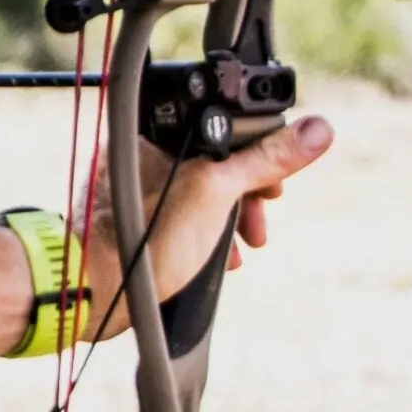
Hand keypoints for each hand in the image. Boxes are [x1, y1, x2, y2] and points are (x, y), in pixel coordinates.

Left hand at [82, 115, 333, 340]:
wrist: (95, 289)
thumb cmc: (143, 236)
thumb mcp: (216, 191)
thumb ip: (265, 159)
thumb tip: (316, 130)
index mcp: (154, 129)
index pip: (222, 122)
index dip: (259, 149)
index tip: (276, 181)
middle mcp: (142, 150)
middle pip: (216, 157)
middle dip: (248, 191)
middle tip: (260, 218)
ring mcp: (136, 185)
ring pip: (202, 188)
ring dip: (232, 215)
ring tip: (245, 242)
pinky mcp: (135, 215)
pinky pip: (182, 212)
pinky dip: (206, 230)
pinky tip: (219, 255)